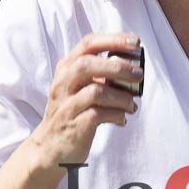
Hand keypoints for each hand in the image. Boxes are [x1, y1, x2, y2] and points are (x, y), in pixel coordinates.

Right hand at [26, 33, 141, 169]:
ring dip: (121, 97)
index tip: (135, 43)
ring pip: (96, 91)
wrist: (50, 148)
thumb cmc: (71, 112)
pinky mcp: (73, 126)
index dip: (113, 40)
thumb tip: (133, 67)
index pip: (88, 44)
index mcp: (66, 68)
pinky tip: (122, 119)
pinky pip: (98, 115)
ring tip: (131, 104)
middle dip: (118, 67)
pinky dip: (116, 114)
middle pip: (88, 65)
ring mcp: (66, 105)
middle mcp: (62, 83)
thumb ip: (99, 75)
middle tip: (139, 75)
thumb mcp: (79, 87)